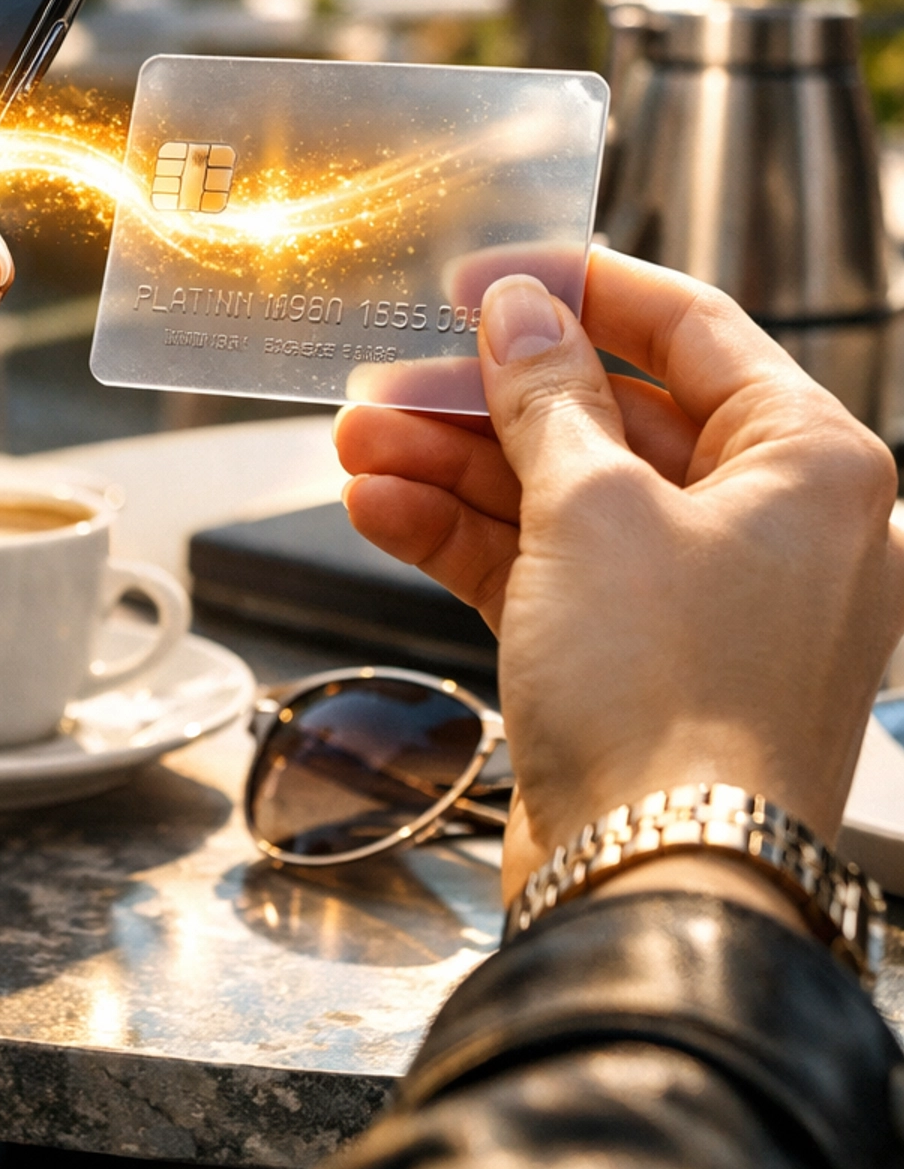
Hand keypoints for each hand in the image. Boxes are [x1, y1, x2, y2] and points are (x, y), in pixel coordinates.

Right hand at [336, 249, 903, 899]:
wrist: (656, 894)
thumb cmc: (668, 703)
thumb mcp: (593, 509)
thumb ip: (548, 395)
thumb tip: (522, 311)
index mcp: (811, 465)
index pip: (690, 327)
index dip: (578, 288)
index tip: (485, 274)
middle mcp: (775, 527)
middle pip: (613, 416)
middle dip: (489, 397)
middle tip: (393, 376)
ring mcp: (707, 602)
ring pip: (568, 495)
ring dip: (456, 467)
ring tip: (357, 445)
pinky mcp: (641, 665)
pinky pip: (550, 570)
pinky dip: (467, 540)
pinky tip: (381, 513)